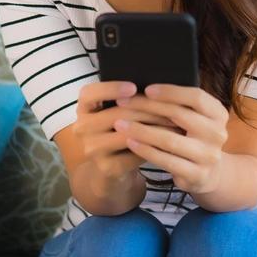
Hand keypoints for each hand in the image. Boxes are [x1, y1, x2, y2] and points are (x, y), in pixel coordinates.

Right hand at [69, 80, 170, 194]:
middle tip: (173, 107)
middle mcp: (82, 128)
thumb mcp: (117, 113)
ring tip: (175, 123)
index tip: (134, 87)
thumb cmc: (120, 132)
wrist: (111, 169)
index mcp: (84, 108)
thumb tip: (158, 86)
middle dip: (148, 110)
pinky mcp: (106, 167)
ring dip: (154, 128)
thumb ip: (128, 99)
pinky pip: (134, 153)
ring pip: (126, 134)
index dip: (110, 88)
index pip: (90, 93)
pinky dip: (153, 146)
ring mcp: (92, 149)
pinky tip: (168, 141)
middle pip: (116, 114)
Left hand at [113, 84, 230, 194]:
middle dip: (147, 107)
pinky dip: (146, 150)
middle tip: (123, 103)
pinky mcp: (197, 175)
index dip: (170, 91)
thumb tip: (146, 89)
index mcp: (218, 114)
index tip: (146, 89)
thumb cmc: (195, 138)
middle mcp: (218, 133)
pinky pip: (166, 160)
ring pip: (169, 139)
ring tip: (120, 124)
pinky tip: (131, 142)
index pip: (196, 97)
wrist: (210, 173)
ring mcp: (208, 156)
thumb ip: (181, 105)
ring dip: (141, 130)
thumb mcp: (196, 119)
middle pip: (179, 115)